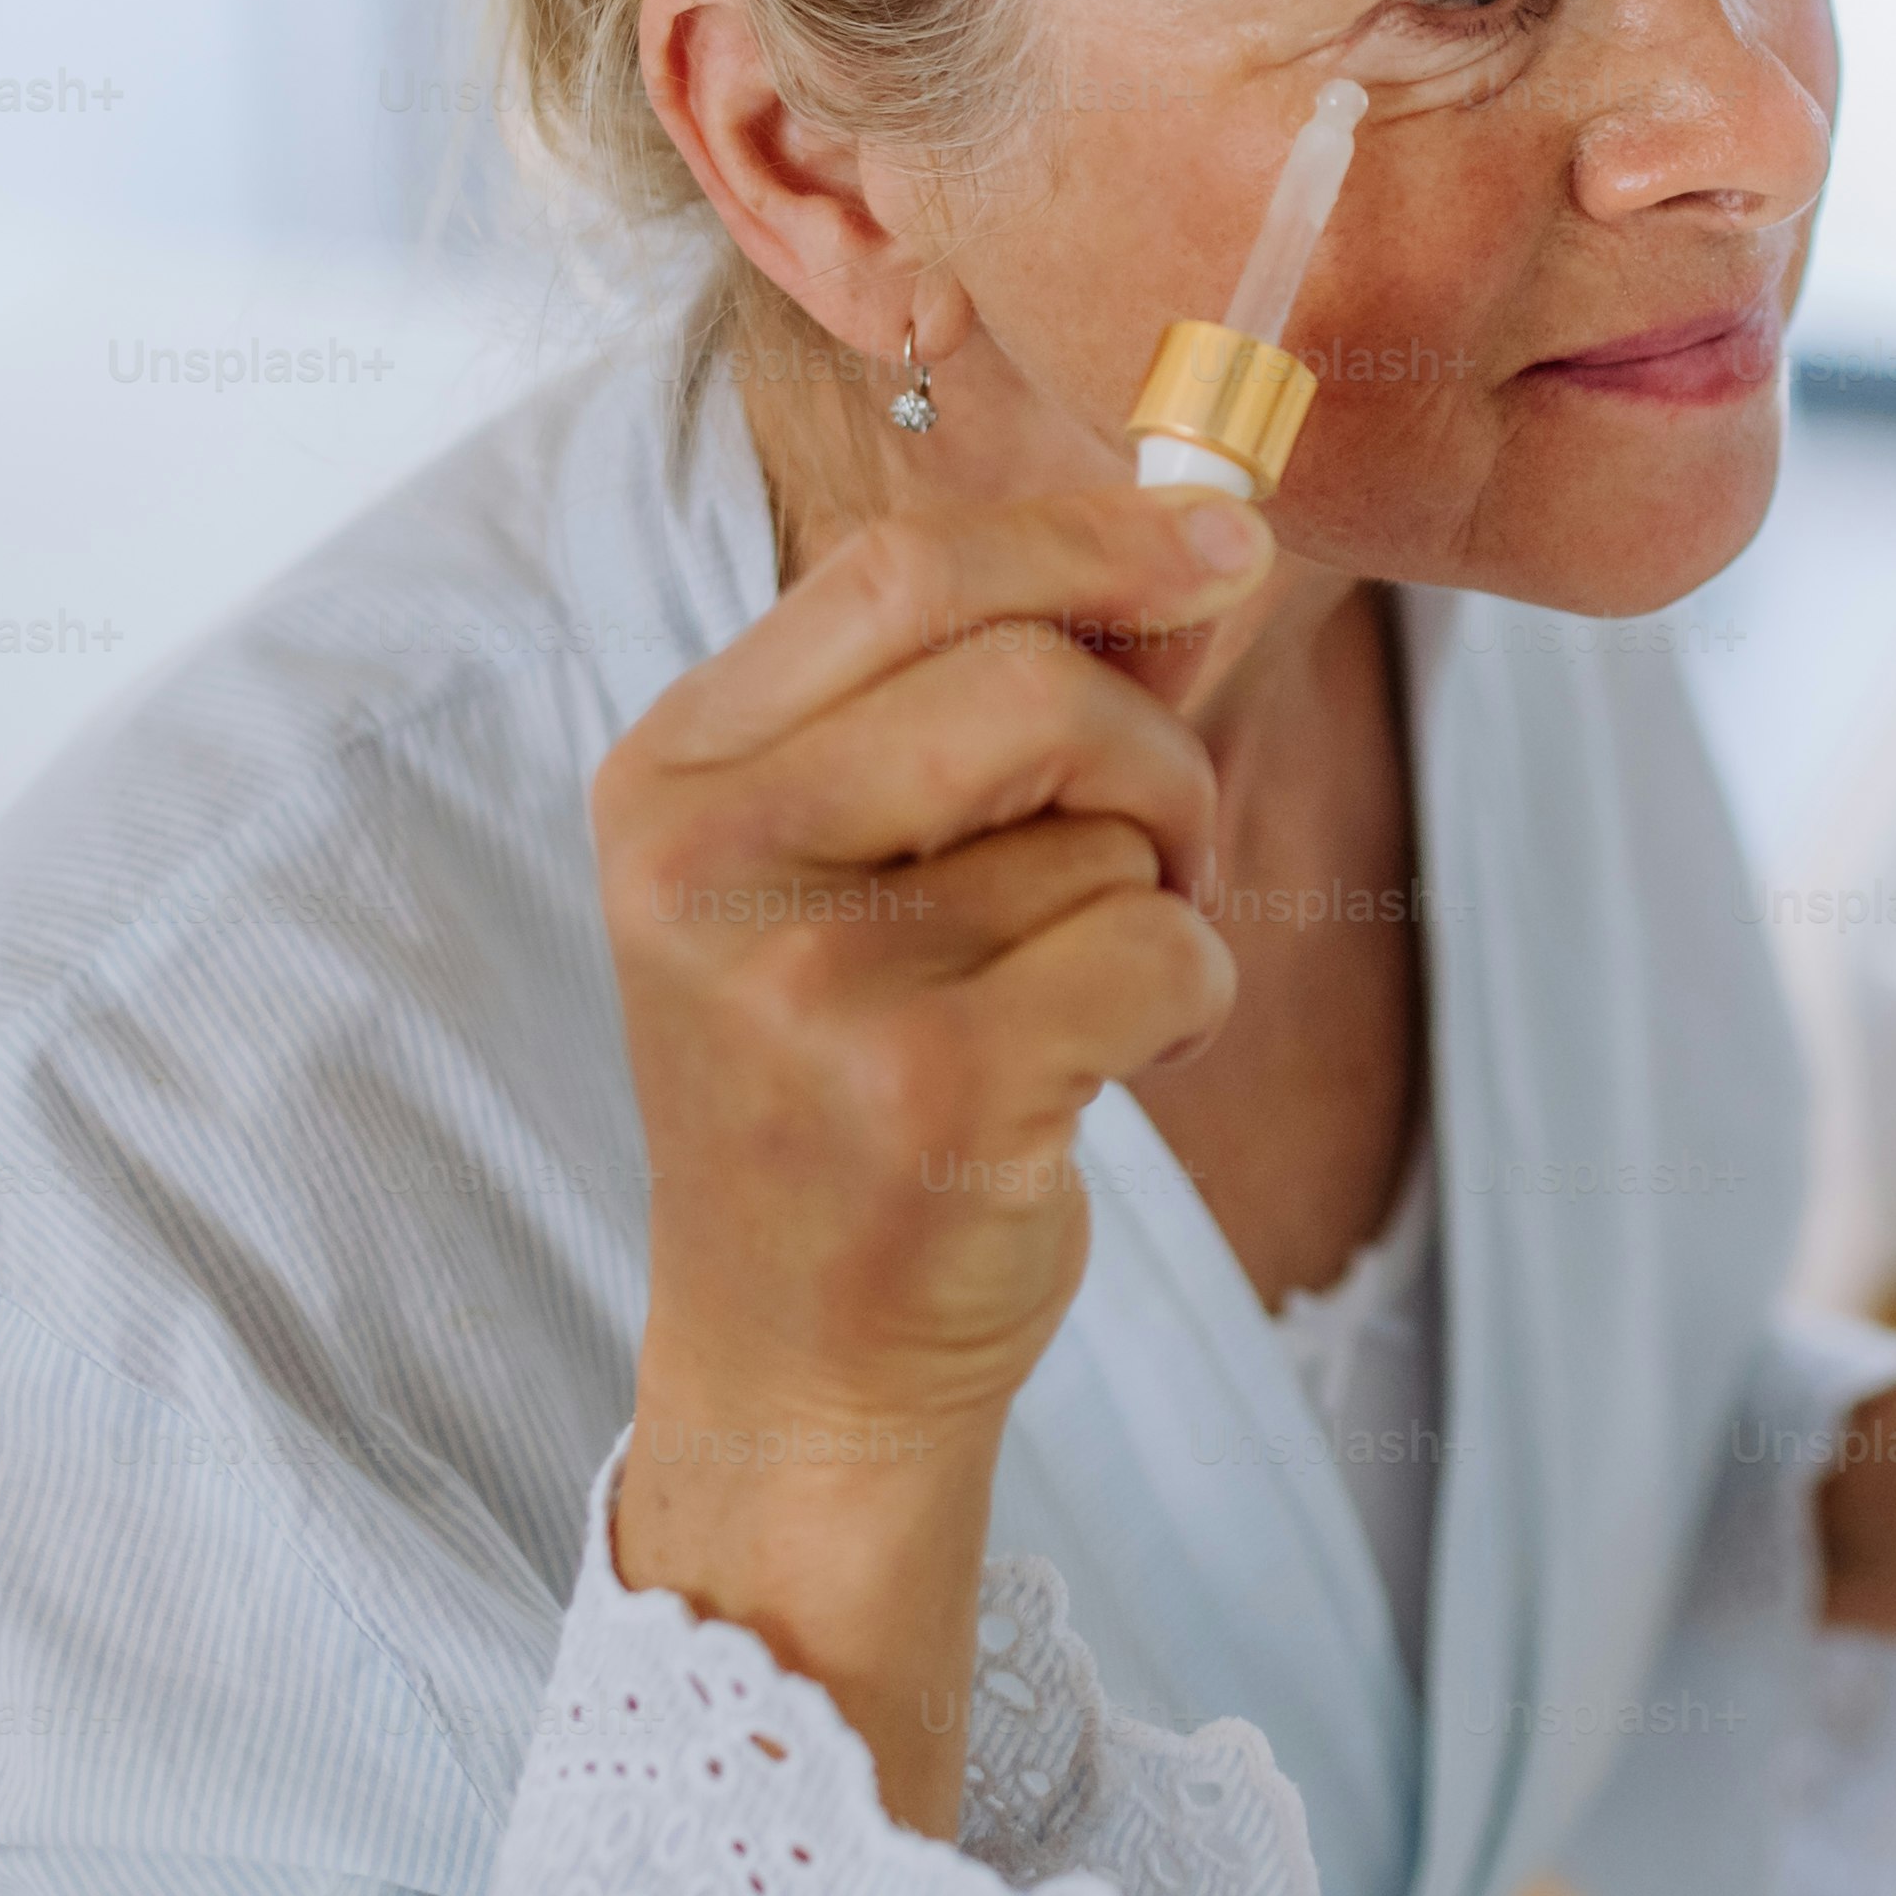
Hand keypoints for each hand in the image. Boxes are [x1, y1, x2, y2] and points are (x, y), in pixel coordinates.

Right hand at [595, 485, 1274, 1820]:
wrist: (797, 1361)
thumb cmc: (845, 1080)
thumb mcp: (838, 864)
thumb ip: (964, 701)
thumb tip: (1194, 540)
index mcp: (671, 776)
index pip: (901, 569)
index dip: (1089, 533)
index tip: (1224, 536)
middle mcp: (709, 867)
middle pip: (1028, 678)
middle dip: (1151, 746)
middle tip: (1160, 838)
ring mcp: (807, 987)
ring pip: (1107, 833)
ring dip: (1155, 901)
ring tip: (1069, 997)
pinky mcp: (926, 1099)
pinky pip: (1159, 952)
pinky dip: (1188, 1000)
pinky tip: (1103, 1070)